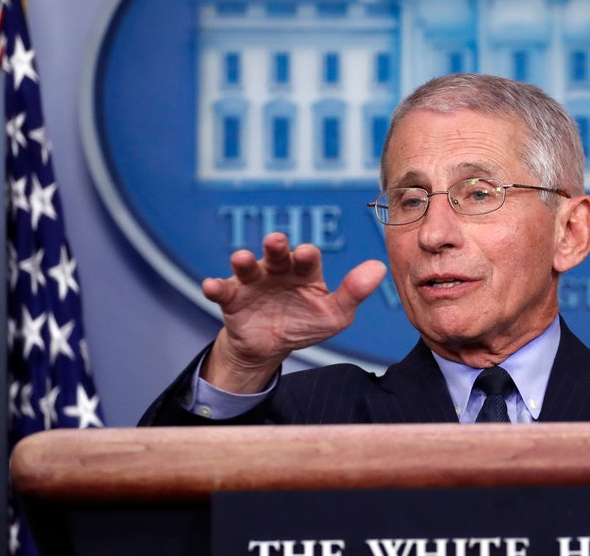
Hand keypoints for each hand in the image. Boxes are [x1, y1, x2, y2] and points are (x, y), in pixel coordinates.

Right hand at [200, 232, 385, 392]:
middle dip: (276, 246)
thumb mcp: (334, 314)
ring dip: (243, 261)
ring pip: (247, 266)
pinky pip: (222, 289)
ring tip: (241, 259)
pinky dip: (215, 287)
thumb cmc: (306, 323)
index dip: (307, 255)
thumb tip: (379, 267)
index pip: (308, 259)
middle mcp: (279, 270)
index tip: (306, 254)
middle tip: (277, 241)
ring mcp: (253, 281)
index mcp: (305, 271)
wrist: (271, 347)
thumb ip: (354, 292)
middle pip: (277, 254)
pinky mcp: (232, 297)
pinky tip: (210, 286)